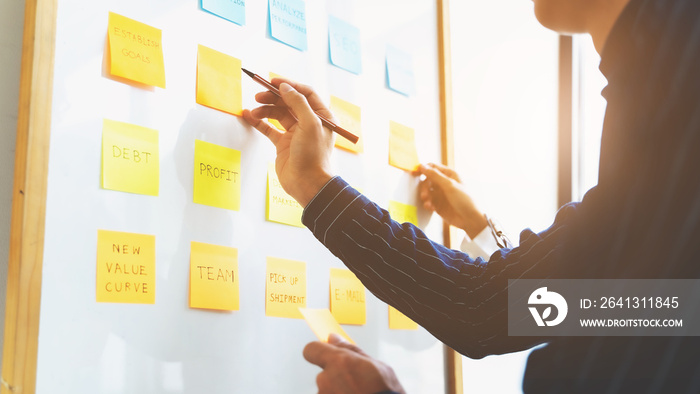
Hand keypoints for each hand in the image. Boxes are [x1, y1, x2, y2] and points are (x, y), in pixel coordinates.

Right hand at [243, 79, 334, 206]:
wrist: (307, 184)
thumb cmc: (313, 156)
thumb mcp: (309, 124)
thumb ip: (297, 103)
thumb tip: (285, 87)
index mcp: (321, 116)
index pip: (305, 93)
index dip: (289, 85)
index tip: (272, 82)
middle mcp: (309, 122)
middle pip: (289, 102)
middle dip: (274, 97)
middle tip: (259, 95)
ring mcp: (296, 133)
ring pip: (278, 113)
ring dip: (265, 109)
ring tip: (254, 111)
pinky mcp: (284, 143)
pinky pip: (270, 128)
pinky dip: (259, 122)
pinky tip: (249, 116)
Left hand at [303, 333, 404, 393]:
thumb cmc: (386, 393)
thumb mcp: (376, 365)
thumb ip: (350, 350)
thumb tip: (334, 339)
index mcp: (338, 362)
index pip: (311, 350)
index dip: (318, 350)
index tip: (326, 352)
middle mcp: (326, 380)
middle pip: (323, 372)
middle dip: (336, 376)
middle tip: (356, 382)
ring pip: (327, 390)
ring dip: (339, 390)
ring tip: (359, 393)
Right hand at [418, 162, 486, 238]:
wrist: (470, 219)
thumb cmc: (465, 200)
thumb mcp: (449, 185)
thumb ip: (435, 175)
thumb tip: (422, 166)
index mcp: (449, 175)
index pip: (432, 167)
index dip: (423, 169)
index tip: (414, 173)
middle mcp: (444, 183)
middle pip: (427, 180)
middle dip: (424, 187)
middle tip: (424, 195)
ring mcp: (441, 194)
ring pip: (426, 191)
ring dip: (425, 197)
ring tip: (428, 204)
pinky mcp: (439, 204)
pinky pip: (428, 201)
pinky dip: (427, 204)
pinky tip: (431, 208)